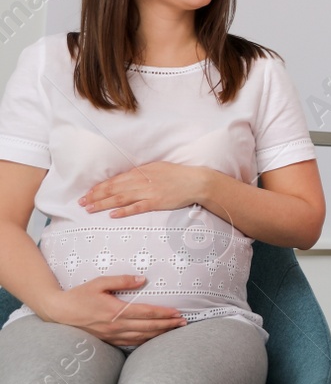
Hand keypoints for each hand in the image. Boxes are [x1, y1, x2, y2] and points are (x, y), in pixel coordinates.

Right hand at [39, 275, 187, 346]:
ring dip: (159, 334)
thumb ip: (122, 280)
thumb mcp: (100, 283)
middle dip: (167, 325)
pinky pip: (130, 343)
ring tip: (173, 331)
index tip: (178, 312)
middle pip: (148, 327)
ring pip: (141, 337)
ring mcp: (111, 335)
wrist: (58, 312)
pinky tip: (153, 339)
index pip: (146, 313)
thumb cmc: (79, 295)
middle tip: (183, 323)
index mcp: (115, 311)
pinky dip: (144, 342)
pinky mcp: (107, 340)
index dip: (164, 314)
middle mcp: (116, 325)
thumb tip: (142, 279)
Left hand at [80, 162, 212, 217]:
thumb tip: (126, 178)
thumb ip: (141, 173)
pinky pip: (137, 207)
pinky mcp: (156, 202)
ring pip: (120, 198)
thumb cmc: (177, 174)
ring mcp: (148, 192)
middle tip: (81, 203)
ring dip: (103, 203)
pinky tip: (112, 215)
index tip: (87, 193)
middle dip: (95, 196)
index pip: (114, 180)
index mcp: (140, 172)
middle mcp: (141, 181)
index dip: (99, 187)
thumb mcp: (157, 168)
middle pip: (113, 189)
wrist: (196, 181)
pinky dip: (124, 211)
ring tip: (90, 209)